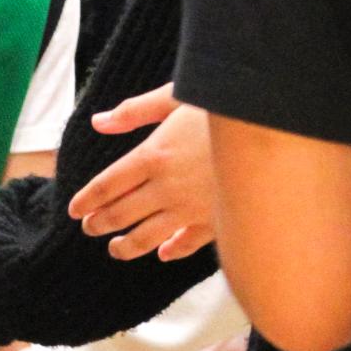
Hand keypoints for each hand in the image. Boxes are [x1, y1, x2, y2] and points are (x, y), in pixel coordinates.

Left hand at [68, 84, 214, 261]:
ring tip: (115, 249)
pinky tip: (163, 253)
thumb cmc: (224, 110)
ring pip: (150, 236)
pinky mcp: (217, 220)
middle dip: (102, 223)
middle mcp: (167, 187)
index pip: (109, 184)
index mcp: (153, 155)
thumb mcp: (176, 97)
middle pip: (123, 212)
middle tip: (89, 229)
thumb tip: (99, 122)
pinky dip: (173, 250)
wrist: (275, 134)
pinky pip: (188, 242)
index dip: (88, 200)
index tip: (75, 210)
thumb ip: (135, 111)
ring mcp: (192, 208)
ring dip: (128, 246)